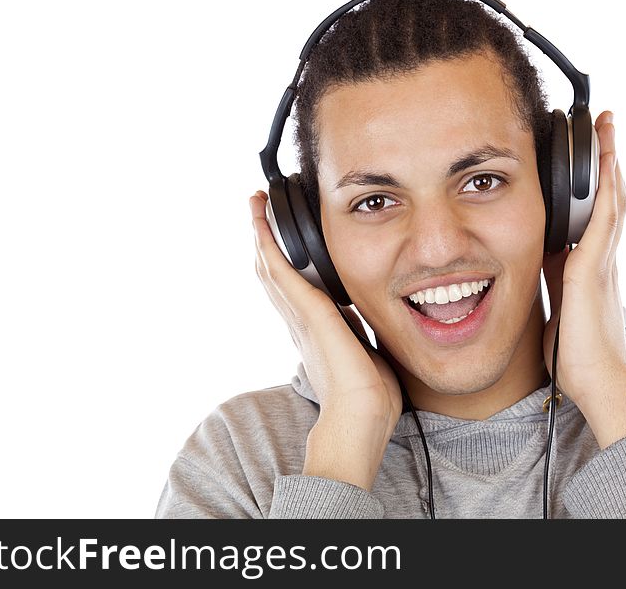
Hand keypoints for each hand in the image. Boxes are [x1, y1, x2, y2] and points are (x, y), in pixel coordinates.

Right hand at [250, 190, 401, 487]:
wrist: (361, 419)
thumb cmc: (369, 398)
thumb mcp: (367, 354)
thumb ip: (361, 335)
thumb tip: (369, 324)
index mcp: (315, 331)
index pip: (292, 288)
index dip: (281, 261)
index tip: (277, 238)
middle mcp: (300, 322)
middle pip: (273, 273)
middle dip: (264, 240)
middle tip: (257, 208)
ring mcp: (301, 318)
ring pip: (272, 268)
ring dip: (261, 235)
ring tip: (255, 206)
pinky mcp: (309, 314)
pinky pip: (282, 274)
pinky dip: (270, 247)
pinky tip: (262, 224)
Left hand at [541, 112, 625, 447]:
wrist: (597, 382)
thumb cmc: (577, 354)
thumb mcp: (557, 308)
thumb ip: (553, 283)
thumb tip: (539, 268)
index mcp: (588, 268)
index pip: (593, 215)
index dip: (594, 184)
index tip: (589, 158)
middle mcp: (602, 258)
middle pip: (609, 197)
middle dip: (606, 161)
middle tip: (604, 125)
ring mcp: (602, 261)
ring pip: (612, 199)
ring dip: (609, 160)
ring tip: (607, 126)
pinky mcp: (595, 268)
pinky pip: (607, 217)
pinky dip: (607, 186)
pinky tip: (606, 159)